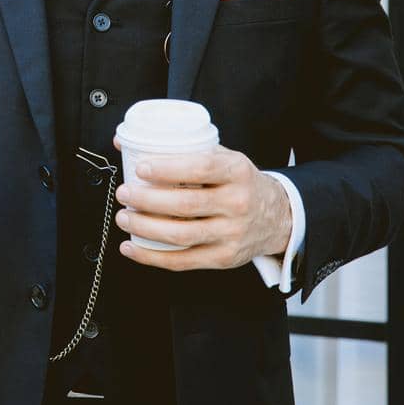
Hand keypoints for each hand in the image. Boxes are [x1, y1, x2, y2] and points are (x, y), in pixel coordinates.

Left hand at [111, 143, 291, 270]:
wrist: (278, 217)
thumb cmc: (240, 183)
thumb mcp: (223, 158)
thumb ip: (182, 149)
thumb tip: (126, 143)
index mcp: (237, 172)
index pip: (201, 169)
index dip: (168, 169)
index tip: (140, 168)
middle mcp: (237, 204)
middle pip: (186, 205)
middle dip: (148, 200)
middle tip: (125, 193)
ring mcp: (232, 234)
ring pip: (182, 235)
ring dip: (146, 228)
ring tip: (125, 217)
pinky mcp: (224, 258)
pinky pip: (184, 261)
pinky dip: (153, 257)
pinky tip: (132, 247)